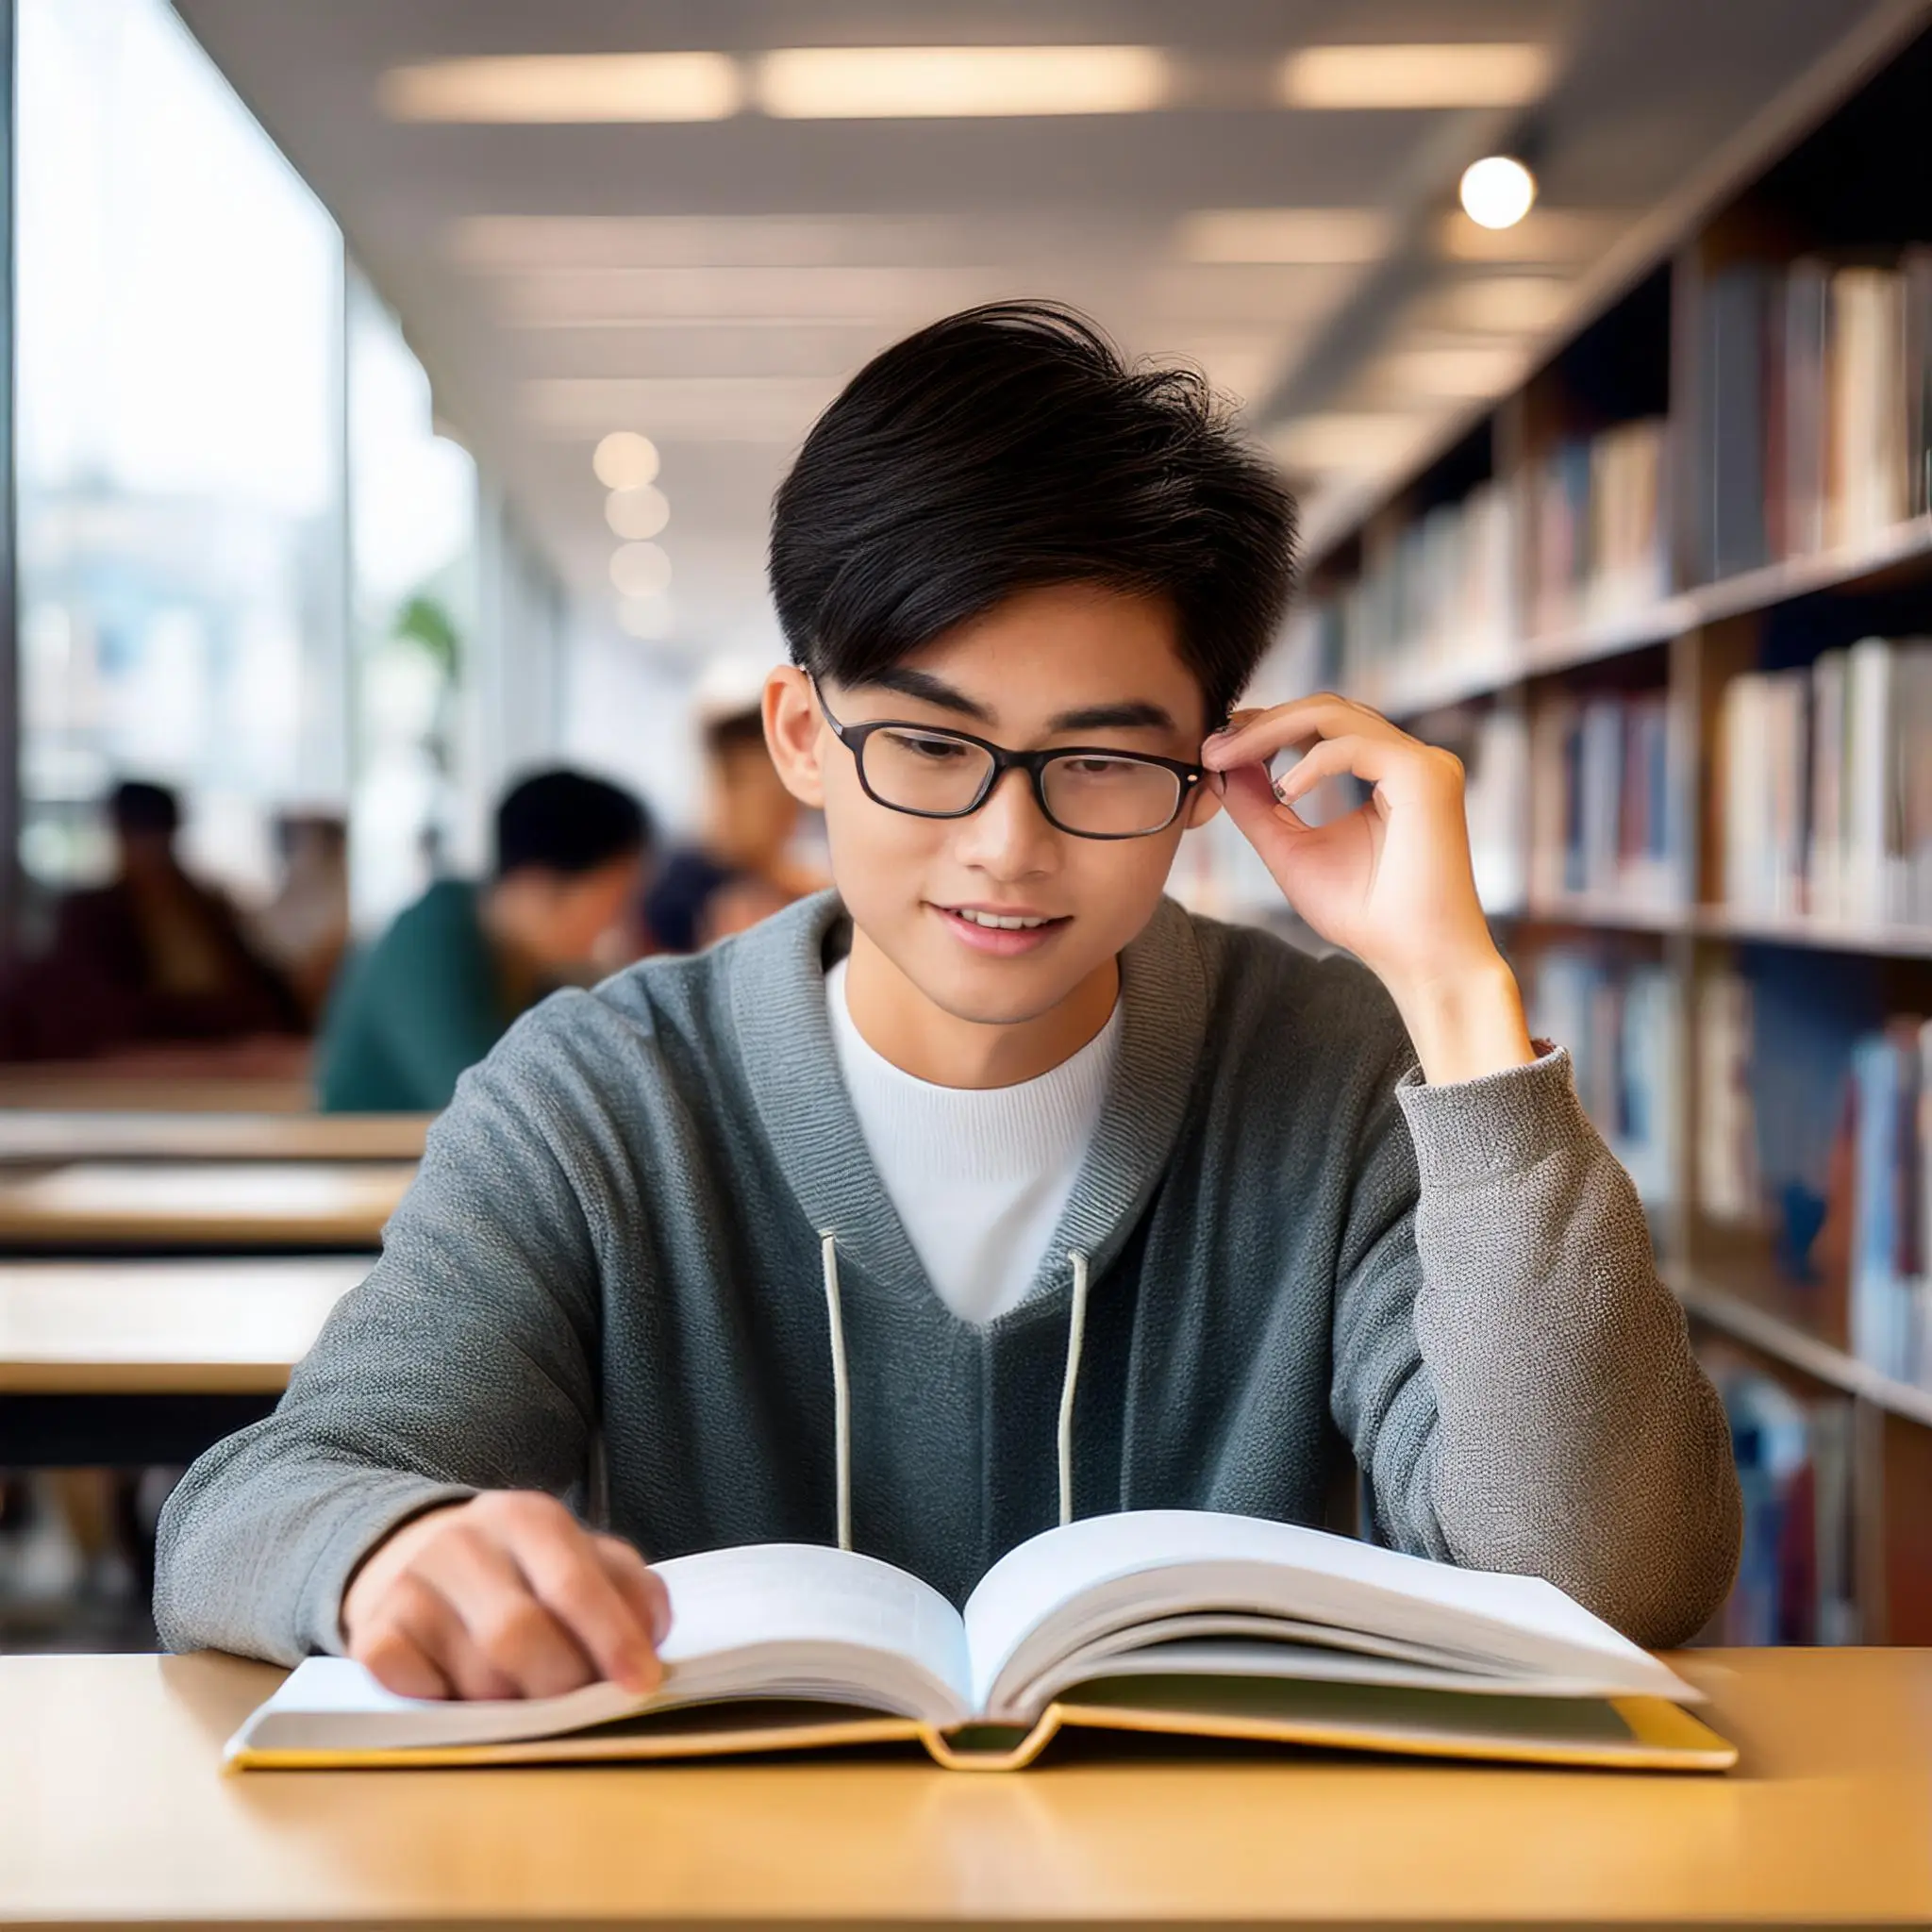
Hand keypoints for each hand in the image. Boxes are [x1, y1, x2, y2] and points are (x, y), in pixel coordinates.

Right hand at [341, 1491, 670, 1701]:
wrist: (409, 1550)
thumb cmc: (515, 1568)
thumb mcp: (576, 1556)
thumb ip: (627, 1587)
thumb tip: (652, 1632)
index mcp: (528, 1518)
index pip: (574, 1584)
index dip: (612, 1639)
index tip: (641, 1683)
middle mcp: (464, 1543)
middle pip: (520, 1636)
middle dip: (560, 1684)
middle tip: (578, 1704)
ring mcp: (410, 1586)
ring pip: (473, 1676)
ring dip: (509, 1704)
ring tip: (520, 1693)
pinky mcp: (371, 1631)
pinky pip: (415, 1691)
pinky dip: (446, 1706)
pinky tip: (458, 1692)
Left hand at [1202, 694, 1534, 1082]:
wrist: (1417, 960)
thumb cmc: (1365, 915)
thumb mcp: (1290, 851)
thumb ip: (1258, 807)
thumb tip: (1223, 766)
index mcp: (1385, 771)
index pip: (1320, 726)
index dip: (1265, 728)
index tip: (1215, 748)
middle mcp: (1408, 758)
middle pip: (1324, 709)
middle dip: (1260, 723)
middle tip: (1211, 747)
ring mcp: (1422, 762)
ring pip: (1334, 714)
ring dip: (1272, 731)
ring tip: (1228, 758)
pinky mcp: (1426, 775)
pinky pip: (1354, 745)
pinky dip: (1311, 762)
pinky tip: (1283, 791)